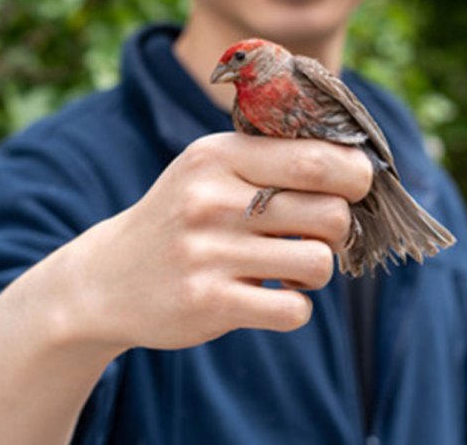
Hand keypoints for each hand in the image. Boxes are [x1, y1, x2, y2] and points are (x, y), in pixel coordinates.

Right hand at [57, 132, 372, 350]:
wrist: (107, 280)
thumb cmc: (182, 218)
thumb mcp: (210, 169)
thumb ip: (272, 157)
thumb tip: (359, 165)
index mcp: (219, 156)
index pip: (316, 158)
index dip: (355, 176)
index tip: (354, 189)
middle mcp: (211, 199)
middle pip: (329, 211)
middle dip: (341, 228)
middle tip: (320, 236)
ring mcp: (207, 252)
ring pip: (318, 262)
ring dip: (318, 272)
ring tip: (292, 270)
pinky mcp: (207, 302)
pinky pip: (293, 311)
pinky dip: (295, 309)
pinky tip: (272, 299)